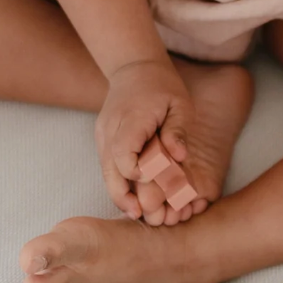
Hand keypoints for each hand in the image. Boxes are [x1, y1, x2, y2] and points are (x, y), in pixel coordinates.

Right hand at [94, 58, 195, 225]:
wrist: (134, 68)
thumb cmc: (162, 87)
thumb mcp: (179, 103)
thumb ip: (177, 130)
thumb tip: (179, 156)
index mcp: (130, 119)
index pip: (124, 154)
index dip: (138, 173)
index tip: (155, 178)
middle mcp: (110, 130)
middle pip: (110, 171)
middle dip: (125, 196)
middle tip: (142, 215)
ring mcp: (103, 136)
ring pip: (106, 173)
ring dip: (120, 195)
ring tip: (137, 214)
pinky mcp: (104, 142)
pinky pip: (108, 168)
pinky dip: (119, 185)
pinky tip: (133, 199)